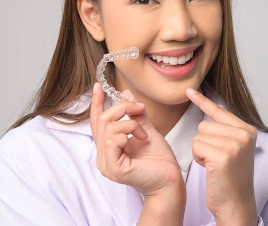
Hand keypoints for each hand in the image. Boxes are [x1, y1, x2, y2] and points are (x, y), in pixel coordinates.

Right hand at [90, 82, 184, 197]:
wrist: (171, 180)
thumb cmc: (160, 160)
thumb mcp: (145, 129)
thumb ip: (134, 114)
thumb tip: (125, 94)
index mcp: (108, 148)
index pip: (97, 122)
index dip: (96, 103)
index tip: (98, 86)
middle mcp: (103, 157)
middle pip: (102, 120)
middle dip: (122, 108)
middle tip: (140, 109)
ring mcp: (106, 164)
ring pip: (108, 128)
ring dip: (130, 123)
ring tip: (143, 133)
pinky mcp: (114, 168)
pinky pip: (113, 140)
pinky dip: (128, 133)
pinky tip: (140, 139)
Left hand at [186, 87, 257, 222]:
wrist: (236, 203)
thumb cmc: (230, 177)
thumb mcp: (233, 148)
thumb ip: (225, 129)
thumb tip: (212, 110)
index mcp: (248, 130)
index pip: (220, 111)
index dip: (202, 101)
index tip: (189, 90)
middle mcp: (244, 135)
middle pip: (204, 125)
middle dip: (204, 143)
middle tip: (217, 160)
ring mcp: (235, 145)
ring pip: (199, 136)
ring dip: (201, 151)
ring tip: (215, 165)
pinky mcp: (223, 156)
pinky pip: (196, 146)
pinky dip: (199, 159)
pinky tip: (211, 169)